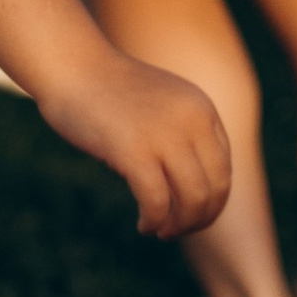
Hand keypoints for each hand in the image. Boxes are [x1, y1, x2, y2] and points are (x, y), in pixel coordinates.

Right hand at [51, 55, 232, 240]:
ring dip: (179, 225)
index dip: (212, 200)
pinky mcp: (134, 151)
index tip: (189, 213)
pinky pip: (156, 202)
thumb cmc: (110, 89)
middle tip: (177, 230)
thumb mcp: (163, 104)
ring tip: (161, 230)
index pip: (224, 170)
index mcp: (202, 110)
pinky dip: (153, 221)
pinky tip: (144, 225)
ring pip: (192, 200)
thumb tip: (194, 185)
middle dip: (200, 219)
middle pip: (215, 188)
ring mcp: (164, 135)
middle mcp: (191, 121)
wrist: (72, 66)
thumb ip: (184, 132)